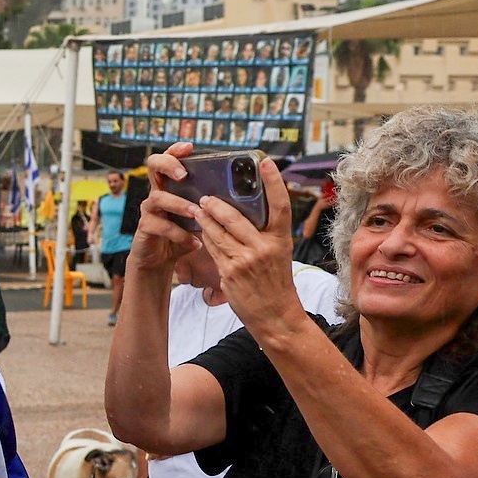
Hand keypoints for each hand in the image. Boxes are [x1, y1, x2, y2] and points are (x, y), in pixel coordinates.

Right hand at [131, 143, 202, 275]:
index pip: (168, 159)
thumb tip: (245, 201)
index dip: (175, 150)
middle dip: (168, 165)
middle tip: (183, 175)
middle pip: (153, 166)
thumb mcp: (197, 218)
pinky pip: (160, 226)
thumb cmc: (181, 234)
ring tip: (195, 212)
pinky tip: (193, 242)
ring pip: (157, 197)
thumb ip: (210, 207)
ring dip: (178, 204)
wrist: (158, 260)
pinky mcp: (145, 227)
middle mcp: (157, 192)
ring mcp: (149, 209)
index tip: (189, 147)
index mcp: (170, 186)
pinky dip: (178, 234)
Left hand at [198, 155, 299, 338]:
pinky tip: (199, 230)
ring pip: (218, 231)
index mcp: (281, 239)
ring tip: (197, 209)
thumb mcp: (279, 254)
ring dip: (204, 219)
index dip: (274, 182)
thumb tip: (245, 215)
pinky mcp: (229, 272)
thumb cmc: (276, 283)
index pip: (280, 205)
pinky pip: (212, 248)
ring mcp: (245, 260)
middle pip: (235, 216)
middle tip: (205, 197)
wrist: (275, 315)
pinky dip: (205, 237)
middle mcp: (264, 247)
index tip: (267, 162)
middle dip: (215, 205)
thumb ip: (264, 235)